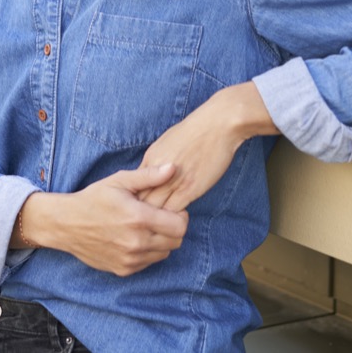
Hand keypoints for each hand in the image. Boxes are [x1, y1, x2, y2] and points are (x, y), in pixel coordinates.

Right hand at [20, 164, 188, 276]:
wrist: (66, 224)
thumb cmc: (94, 199)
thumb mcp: (119, 181)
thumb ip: (149, 176)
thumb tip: (174, 167)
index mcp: (138, 218)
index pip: (180, 226)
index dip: (181, 217)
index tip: (172, 209)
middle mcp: (136, 242)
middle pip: (176, 242)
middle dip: (173, 229)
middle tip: (162, 218)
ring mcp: (130, 259)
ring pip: (164, 254)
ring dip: (162, 241)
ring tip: (148, 228)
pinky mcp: (123, 269)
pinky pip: (148, 263)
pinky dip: (148, 252)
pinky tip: (136, 239)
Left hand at [138, 83, 278, 212]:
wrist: (217, 124)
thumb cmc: (195, 130)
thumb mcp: (167, 141)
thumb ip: (157, 160)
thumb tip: (151, 172)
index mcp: (150, 159)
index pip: (134, 187)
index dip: (135, 200)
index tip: (138, 209)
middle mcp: (157, 172)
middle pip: (140, 201)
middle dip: (140, 214)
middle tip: (142, 224)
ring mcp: (173, 181)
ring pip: (155, 210)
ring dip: (155, 220)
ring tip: (157, 228)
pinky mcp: (190, 189)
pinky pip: (174, 212)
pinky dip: (172, 219)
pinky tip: (174, 223)